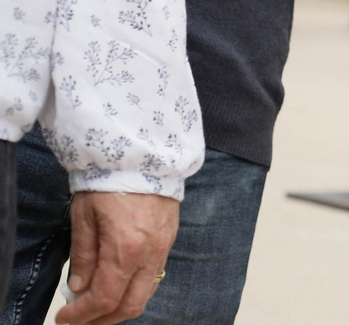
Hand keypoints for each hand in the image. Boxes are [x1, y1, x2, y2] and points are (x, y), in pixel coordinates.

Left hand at [56, 191, 177, 324]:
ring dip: (121, 305)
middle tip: (81, 320)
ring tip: (97, 305)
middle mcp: (149, 253)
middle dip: (103, 319)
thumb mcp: (84, 218)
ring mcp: (163, 247)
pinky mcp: (169, 239)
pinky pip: (155, 275)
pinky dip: (135, 288)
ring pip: (146, 293)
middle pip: (131, 304)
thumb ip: (83, 256)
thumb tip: (79, 286)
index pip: (104, 298)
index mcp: (126, 249)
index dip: (82, 314)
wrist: (142, 154)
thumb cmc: (109, 181)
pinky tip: (118, 283)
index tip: (65, 317)